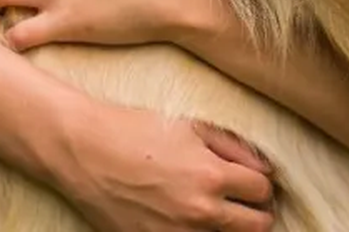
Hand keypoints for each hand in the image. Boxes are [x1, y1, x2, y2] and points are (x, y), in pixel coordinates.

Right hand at [49, 100, 274, 230]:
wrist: (83, 151)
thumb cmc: (135, 131)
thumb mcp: (190, 126)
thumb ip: (234, 147)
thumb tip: (265, 168)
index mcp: (211, 176)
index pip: (262, 191)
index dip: (258, 184)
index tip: (248, 181)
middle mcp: (199, 213)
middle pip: (256, 227)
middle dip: (254, 212)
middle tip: (241, 202)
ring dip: (225, 227)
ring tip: (210, 210)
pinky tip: (185, 222)